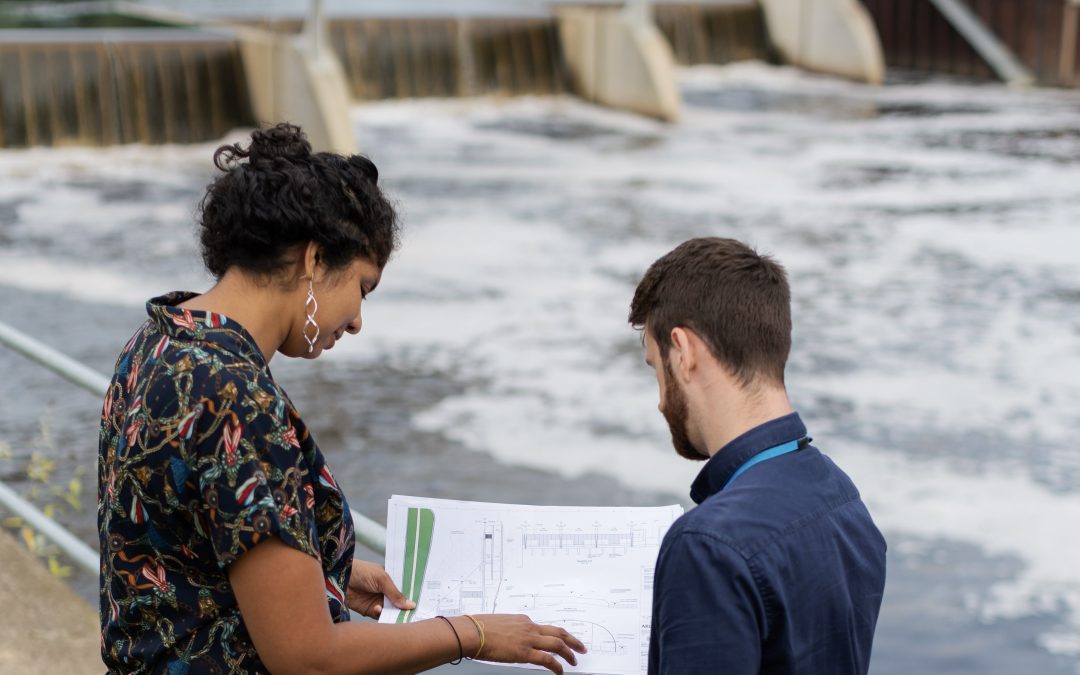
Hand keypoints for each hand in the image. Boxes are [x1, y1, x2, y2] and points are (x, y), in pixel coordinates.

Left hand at [345, 560, 414, 618]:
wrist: (339, 578)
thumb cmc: (361, 571)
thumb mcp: (382, 579)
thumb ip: (395, 593)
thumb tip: (411, 605)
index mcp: (391, 580)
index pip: (405, 590)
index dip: (413, 596)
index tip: (422, 604)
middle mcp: (386, 592)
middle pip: (399, 603)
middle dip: (405, 608)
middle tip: (413, 614)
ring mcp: (378, 601)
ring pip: (391, 611)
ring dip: (393, 613)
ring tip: (396, 613)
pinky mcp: (369, 610)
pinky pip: (379, 616)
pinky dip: (380, 614)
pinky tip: (377, 608)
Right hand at [471, 614, 587, 673]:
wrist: (472, 632)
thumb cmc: (478, 628)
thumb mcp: (498, 624)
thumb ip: (508, 629)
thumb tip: (507, 636)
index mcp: (522, 620)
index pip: (544, 627)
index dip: (554, 635)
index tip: (560, 640)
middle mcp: (529, 627)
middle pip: (558, 632)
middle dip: (572, 640)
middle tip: (581, 647)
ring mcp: (528, 639)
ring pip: (558, 644)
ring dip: (569, 652)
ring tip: (575, 660)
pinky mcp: (525, 652)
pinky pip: (548, 659)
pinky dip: (557, 666)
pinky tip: (560, 672)